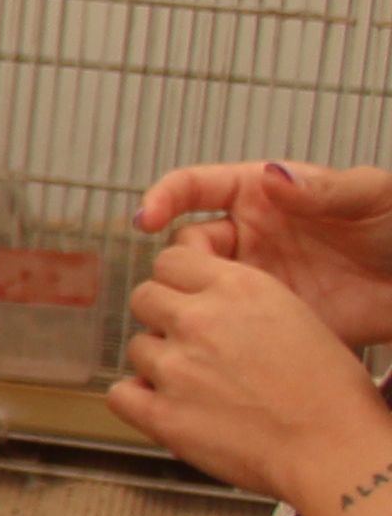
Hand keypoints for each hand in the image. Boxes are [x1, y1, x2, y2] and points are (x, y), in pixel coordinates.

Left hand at [113, 237, 391, 508]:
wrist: (334, 449)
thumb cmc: (329, 392)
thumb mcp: (294, 315)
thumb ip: (239, 299)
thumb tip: (203, 296)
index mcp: (238, 288)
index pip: (170, 259)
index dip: (176, 281)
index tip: (185, 297)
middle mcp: (200, 319)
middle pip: (144, 297)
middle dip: (162, 317)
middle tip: (190, 343)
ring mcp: (176, 366)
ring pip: (136, 347)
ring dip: (159, 362)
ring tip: (199, 384)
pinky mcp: (162, 413)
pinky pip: (120, 394)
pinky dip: (136, 399)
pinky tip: (164, 405)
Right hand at [135, 161, 391, 346]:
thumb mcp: (371, 196)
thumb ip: (324, 187)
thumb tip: (272, 176)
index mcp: (262, 195)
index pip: (194, 188)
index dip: (163, 198)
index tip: (146, 218)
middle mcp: (249, 236)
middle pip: (184, 245)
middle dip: (178, 262)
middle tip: (192, 281)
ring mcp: (255, 279)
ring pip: (196, 289)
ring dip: (190, 301)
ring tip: (207, 315)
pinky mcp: (268, 318)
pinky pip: (226, 325)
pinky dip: (214, 333)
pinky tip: (223, 339)